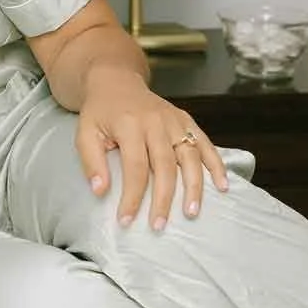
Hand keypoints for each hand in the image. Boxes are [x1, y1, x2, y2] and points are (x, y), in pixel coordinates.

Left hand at [74, 72, 228, 228]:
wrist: (115, 82)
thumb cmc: (100, 113)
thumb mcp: (84, 132)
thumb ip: (91, 161)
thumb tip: (100, 191)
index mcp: (128, 124)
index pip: (134, 167)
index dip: (132, 196)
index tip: (126, 220)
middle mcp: (155, 122)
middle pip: (164, 166)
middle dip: (163, 199)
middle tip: (159, 225)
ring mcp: (174, 120)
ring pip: (189, 156)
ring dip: (193, 186)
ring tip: (191, 212)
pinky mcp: (186, 120)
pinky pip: (205, 143)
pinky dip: (216, 164)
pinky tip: (222, 186)